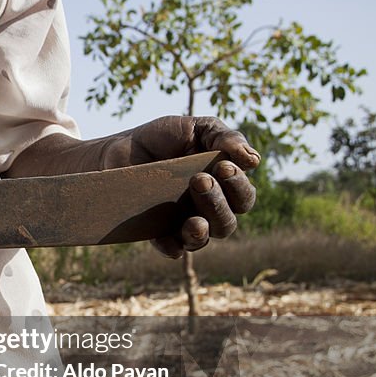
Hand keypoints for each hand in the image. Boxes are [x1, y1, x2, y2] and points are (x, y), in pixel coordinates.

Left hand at [115, 115, 260, 257]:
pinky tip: (171, 242)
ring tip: (194, 221)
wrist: (121, 146)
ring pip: (202, 238)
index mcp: (223, 185)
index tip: (224, 167)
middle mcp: (207, 208)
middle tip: (199, 180)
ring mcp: (182, 222)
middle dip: (217, 203)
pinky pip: (170, 248)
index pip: (243, 197)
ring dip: (201, 231)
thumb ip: (225, 138)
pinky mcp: (157, 231)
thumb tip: (254, 160)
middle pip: (226, 222)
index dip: (238, 186)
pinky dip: (172, 248)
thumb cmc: (164, 137)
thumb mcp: (197, 128)